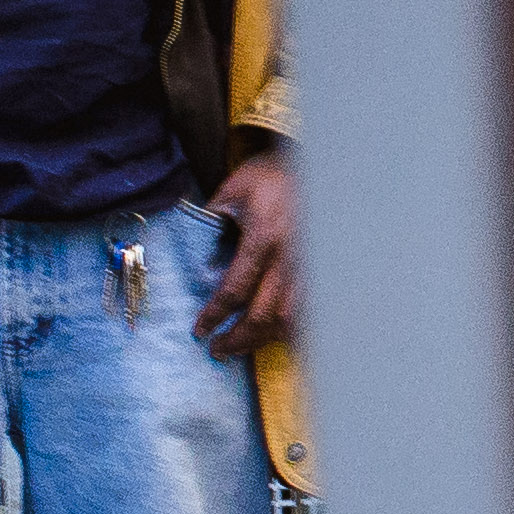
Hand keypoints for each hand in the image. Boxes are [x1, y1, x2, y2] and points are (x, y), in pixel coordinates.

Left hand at [200, 148, 300, 354]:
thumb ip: (210, 221)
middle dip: (238, 339)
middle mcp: (291, 257)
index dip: (214, 316)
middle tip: (217, 350)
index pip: (234, 291)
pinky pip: (311, 309)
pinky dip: (293, 328)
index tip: (199, 330)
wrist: (317, 163)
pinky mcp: (325, 268)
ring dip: (265, 339)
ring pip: (291, 319)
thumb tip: (188, 251)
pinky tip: (276, 334)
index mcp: (264, 238)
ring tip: (243, 346)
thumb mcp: (233, 190)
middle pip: (264, 315)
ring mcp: (313, 266)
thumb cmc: (272, 175)